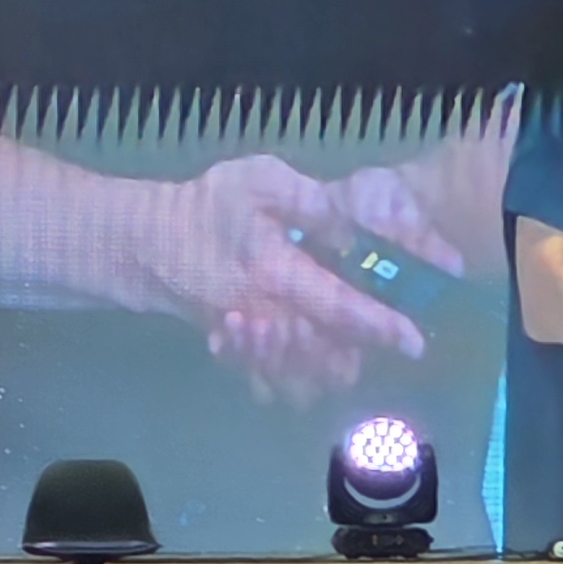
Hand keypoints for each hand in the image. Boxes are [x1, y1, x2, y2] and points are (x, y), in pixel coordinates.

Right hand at [95, 155, 433, 405]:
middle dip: (355, 355)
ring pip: (299, 380)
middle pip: (325, 360)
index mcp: (278, 276)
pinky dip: (289, 381)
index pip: (341, 309)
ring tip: (341, 350)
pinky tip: (302, 362)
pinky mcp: (238, 351)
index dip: (381, 327)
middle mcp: (267, 318)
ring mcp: (250, 341)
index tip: (414, 341)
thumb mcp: (260, 180)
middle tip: (376, 338)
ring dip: (324, 372)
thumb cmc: (209, 207)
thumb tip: (351, 234)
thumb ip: (310, 202)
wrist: (148, 242)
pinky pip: (269, 383)